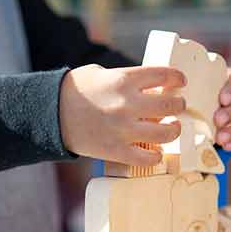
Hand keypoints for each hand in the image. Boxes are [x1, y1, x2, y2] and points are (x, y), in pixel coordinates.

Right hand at [59, 64, 185, 165]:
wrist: (50, 114)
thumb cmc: (75, 91)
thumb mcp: (101, 73)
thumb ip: (127, 79)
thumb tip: (151, 87)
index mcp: (124, 80)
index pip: (164, 75)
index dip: (177, 78)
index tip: (180, 81)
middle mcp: (127, 104)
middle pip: (170, 105)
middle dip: (179, 105)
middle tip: (178, 106)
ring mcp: (122, 129)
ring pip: (165, 133)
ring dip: (174, 130)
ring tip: (172, 128)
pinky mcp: (115, 150)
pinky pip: (146, 158)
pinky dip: (156, 156)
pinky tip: (156, 152)